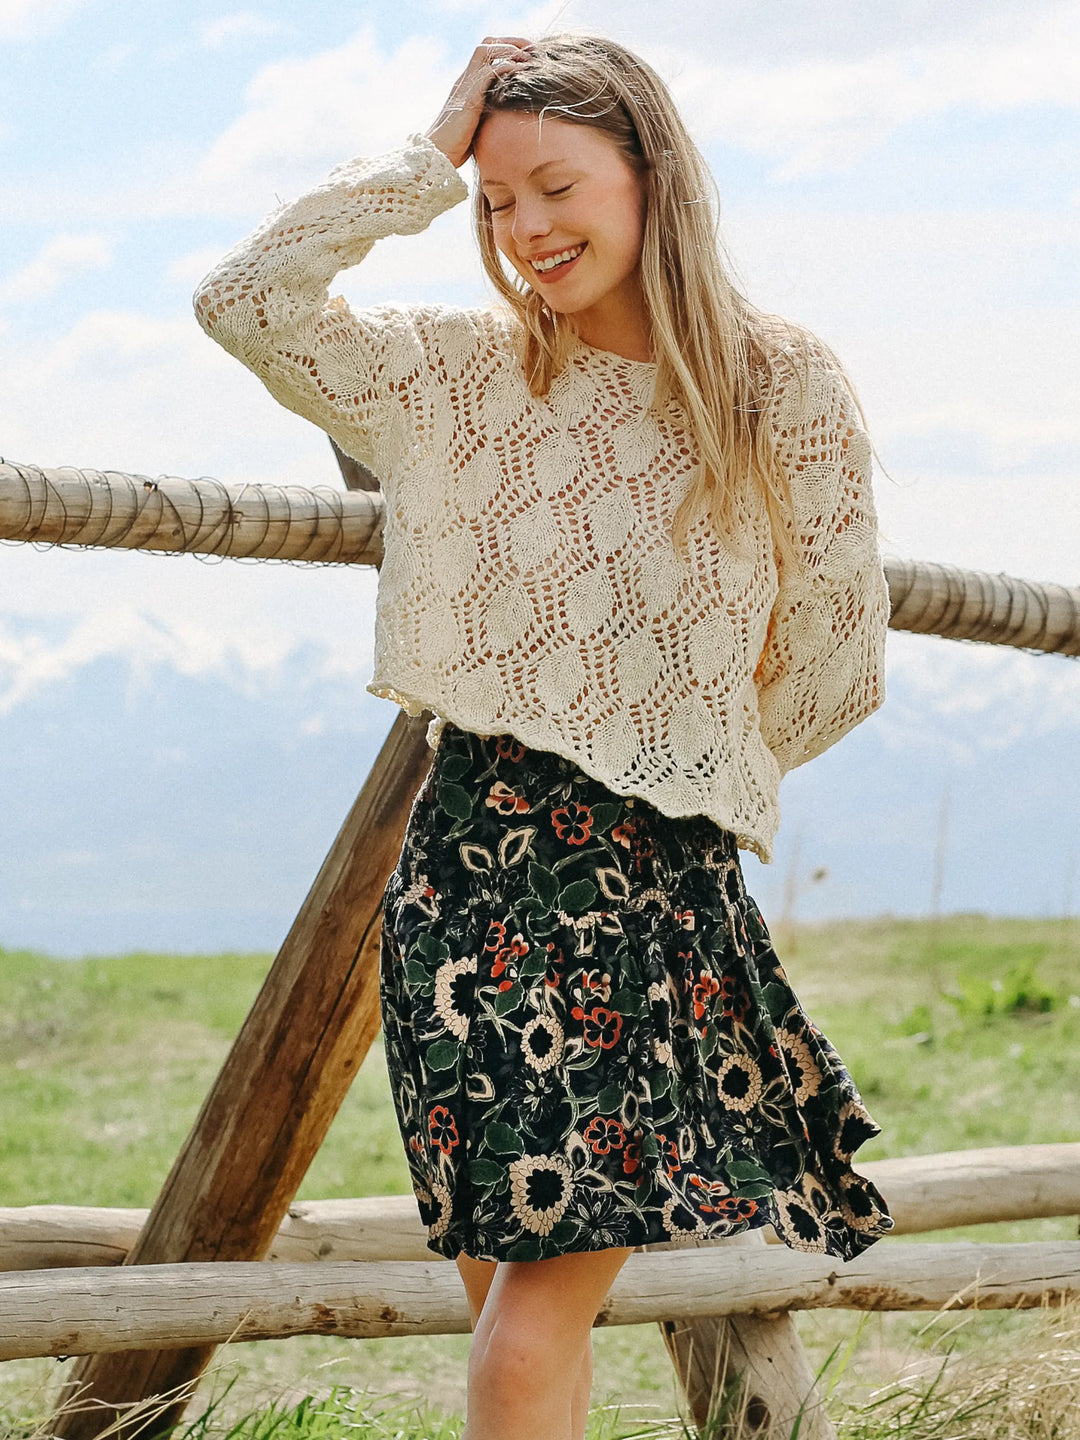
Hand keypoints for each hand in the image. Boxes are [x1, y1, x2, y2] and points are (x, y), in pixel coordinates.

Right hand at [425, 36, 531, 166]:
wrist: (438, 155)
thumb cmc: (457, 146)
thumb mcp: (478, 124)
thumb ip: (490, 113)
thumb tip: (509, 118)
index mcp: (468, 83)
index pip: (487, 52)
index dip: (508, 48)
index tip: (528, 56)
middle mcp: (465, 78)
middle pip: (488, 43)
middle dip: (512, 41)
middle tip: (532, 50)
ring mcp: (466, 85)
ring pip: (486, 50)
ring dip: (509, 49)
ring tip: (528, 59)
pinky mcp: (469, 97)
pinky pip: (488, 71)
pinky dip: (506, 67)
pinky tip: (521, 72)